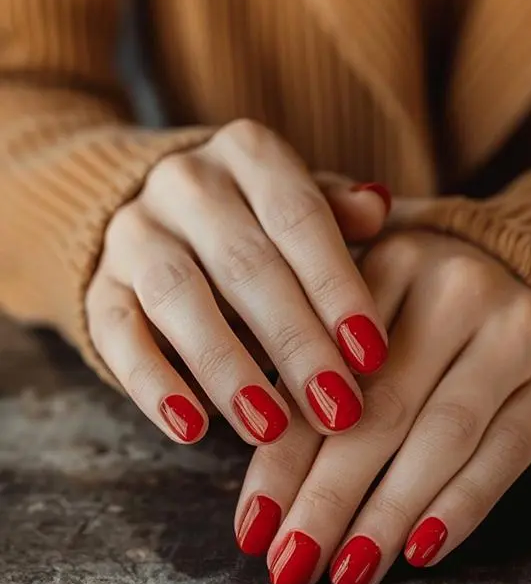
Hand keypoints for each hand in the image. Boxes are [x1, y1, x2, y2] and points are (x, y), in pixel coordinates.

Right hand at [86, 120, 391, 445]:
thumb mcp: (300, 202)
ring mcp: (134, 232)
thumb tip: (378, 205)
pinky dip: (152, 384)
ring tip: (270, 427)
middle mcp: (185, 182)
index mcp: (248, 154)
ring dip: (228, 369)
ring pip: (179, 299)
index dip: (336, 288)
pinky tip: (191, 429)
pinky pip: (117, 334)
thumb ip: (337, 211)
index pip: (300, 219)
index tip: (371, 354)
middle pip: (245, 265)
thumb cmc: (257, 219)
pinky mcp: (99, 285)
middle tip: (337, 407)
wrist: (156, 210)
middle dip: (295, 342)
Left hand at [235, 230, 530, 583]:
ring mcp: (516, 334)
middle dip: (329, 498)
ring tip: (348, 572)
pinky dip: (461, 507)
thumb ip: (316, 371)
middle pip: (383, 409)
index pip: (326, 374)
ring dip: (389, 515)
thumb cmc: (426, 308)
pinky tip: (420, 551)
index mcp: (393, 261)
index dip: (284, 457)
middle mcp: (458, 289)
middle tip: (291, 565)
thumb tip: (266, 489)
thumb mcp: (371, 311)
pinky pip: (505, 455)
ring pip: (444, 438)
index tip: (253, 527)